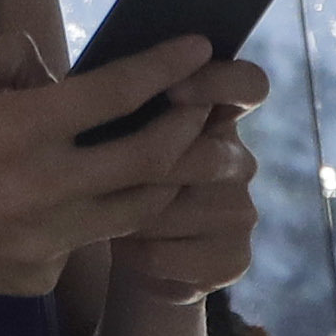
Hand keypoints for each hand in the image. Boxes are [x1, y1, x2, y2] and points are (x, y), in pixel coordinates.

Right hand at [0, 32, 242, 315]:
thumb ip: (2, 60)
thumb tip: (49, 69)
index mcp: (22, 128)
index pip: (116, 92)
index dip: (165, 67)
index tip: (197, 48)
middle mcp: (47, 186)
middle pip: (150, 160)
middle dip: (191, 132)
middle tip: (208, 115)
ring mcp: (48, 240)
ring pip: (135, 212)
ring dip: (167, 182)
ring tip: (187, 162)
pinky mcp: (39, 276)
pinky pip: (82, 243)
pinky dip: (92, 220)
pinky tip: (81, 208)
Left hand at [110, 58, 267, 303]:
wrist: (130, 253)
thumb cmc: (115, 177)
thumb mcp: (115, 133)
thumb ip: (122, 104)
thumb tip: (86, 75)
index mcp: (216, 117)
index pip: (249, 83)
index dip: (219, 81)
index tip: (171, 88)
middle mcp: (239, 161)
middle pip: (205, 155)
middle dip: (146, 170)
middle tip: (103, 177)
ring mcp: (241, 213)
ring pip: (175, 208)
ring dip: (129, 213)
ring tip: (107, 213)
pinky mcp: (233, 259)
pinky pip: (166, 253)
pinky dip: (134, 252)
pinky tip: (125, 247)